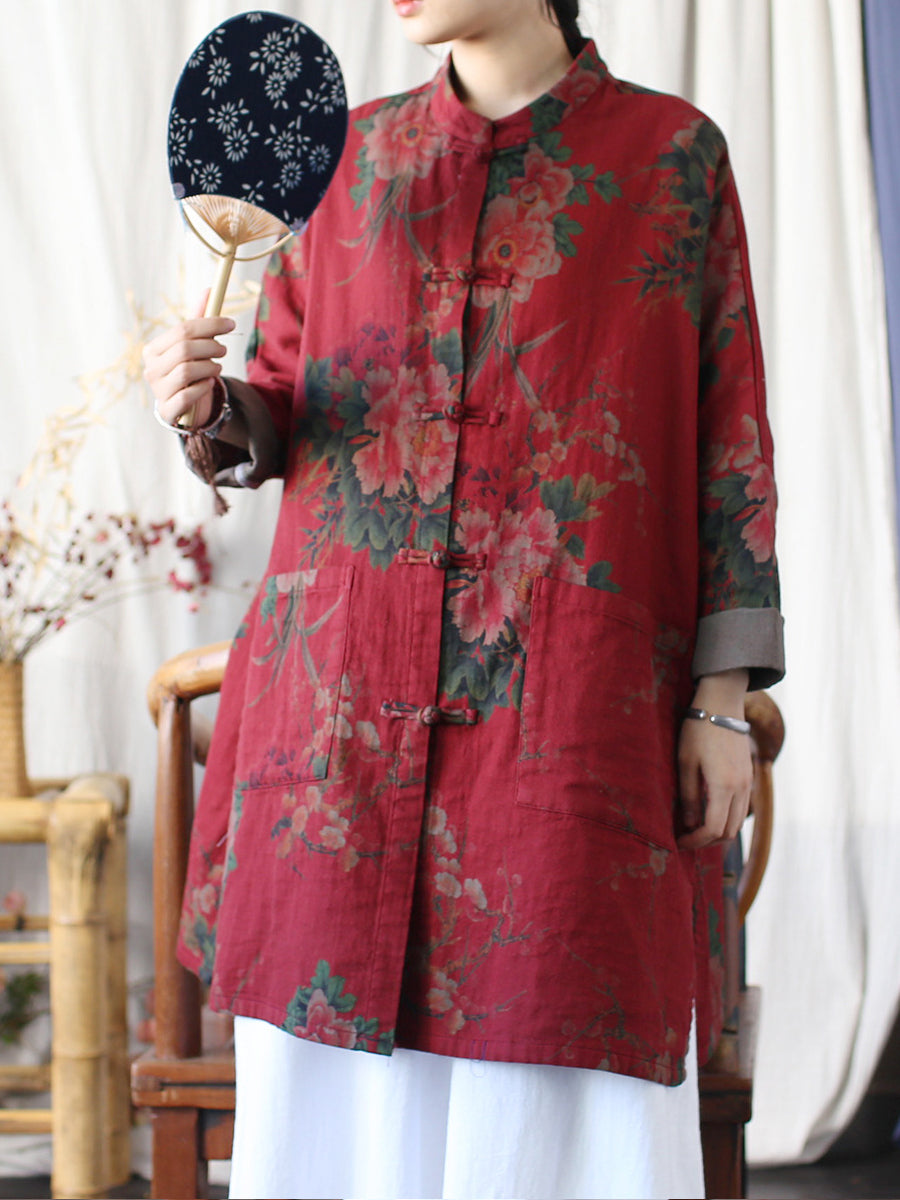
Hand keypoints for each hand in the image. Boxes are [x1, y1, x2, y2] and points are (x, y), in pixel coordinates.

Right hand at [142, 293, 234, 427]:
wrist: (187, 406)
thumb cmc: (190, 370)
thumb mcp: (194, 346)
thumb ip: (199, 321)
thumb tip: (210, 290)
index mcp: (153, 349)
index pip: (182, 330)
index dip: (210, 324)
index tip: (231, 323)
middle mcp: (151, 369)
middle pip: (184, 349)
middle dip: (210, 346)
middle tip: (224, 349)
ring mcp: (157, 391)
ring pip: (187, 371)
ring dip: (210, 367)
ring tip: (217, 367)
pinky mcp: (168, 410)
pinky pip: (188, 395)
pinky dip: (204, 387)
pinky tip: (209, 383)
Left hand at [677, 669, 751, 849]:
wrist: (722, 703)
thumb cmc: (698, 730)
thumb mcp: (686, 763)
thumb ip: (689, 796)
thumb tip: (689, 825)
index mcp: (724, 786)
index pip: (713, 829)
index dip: (695, 841)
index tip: (678, 842)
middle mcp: (742, 788)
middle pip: (729, 831)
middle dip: (707, 840)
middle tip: (685, 838)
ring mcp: (749, 782)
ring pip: (738, 822)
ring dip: (718, 831)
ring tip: (694, 827)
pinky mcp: (749, 776)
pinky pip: (741, 807)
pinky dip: (726, 817)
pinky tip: (707, 811)